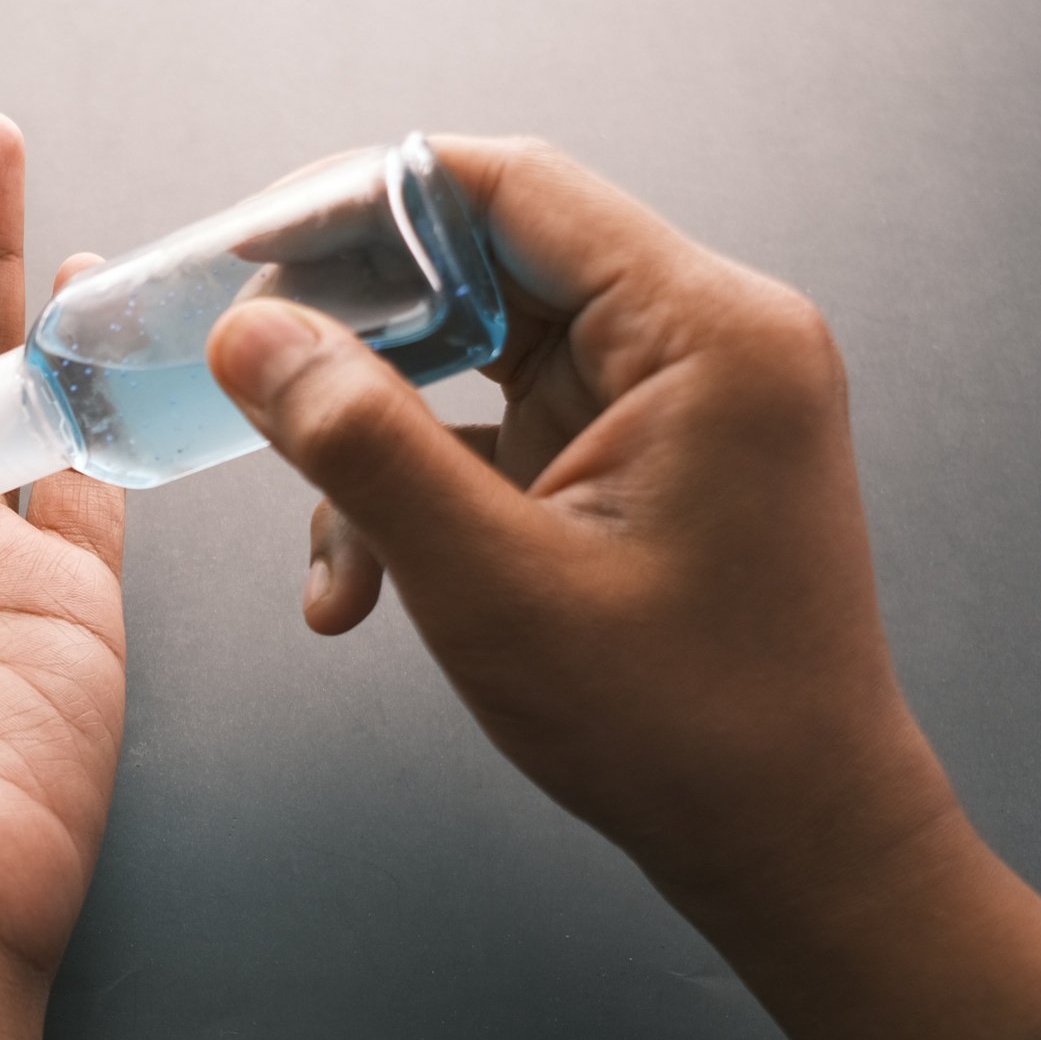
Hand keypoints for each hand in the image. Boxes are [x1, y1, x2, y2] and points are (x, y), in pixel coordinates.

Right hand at [206, 138, 1040, 1039]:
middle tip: (245, 378)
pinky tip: (363, 589)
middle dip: (353, 332)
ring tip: (329, 556)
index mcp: (707, 332)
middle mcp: (704, 340)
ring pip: (477, 357)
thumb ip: (363, 446)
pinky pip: (501, 430)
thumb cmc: (683, 731)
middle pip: (485, 264)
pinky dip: (423, 493)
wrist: (795, 849)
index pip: (509, 190)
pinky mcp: (642, 458)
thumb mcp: (491, 584)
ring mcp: (675, 402)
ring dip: (378, 440)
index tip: (246, 245)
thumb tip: (250, 337)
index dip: (361, 202)